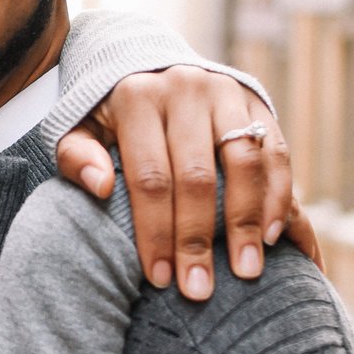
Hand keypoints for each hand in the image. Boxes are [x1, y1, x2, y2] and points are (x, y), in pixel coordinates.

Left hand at [56, 68, 320, 298]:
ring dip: (248, 221)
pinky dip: (278, 195)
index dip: (155, 231)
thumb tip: (99, 186)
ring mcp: (225, 93)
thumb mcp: (78, 127)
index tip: (159, 278)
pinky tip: (272, 235)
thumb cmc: (109, 114)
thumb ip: (76, 155)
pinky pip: (275, 151)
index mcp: (136, 99)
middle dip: (198, 239)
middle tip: (199, 290)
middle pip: (197, 176)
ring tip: (247, 270)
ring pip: (244, 162)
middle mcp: (184, 90)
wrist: (149, 63)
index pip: (148, 176)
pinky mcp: (256, 101)